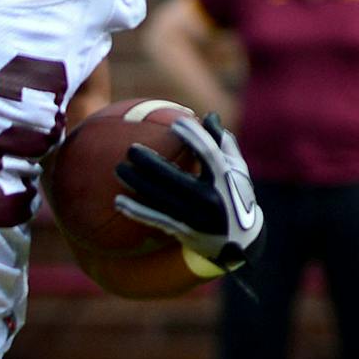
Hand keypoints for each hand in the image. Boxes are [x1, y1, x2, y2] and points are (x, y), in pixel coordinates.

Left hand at [112, 112, 264, 273]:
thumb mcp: (238, 171)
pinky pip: (156, 219)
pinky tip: (118, 201)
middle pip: (175, 177)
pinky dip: (136, 211)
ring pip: (160, 198)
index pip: (209, 154)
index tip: (176, 123)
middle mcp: (209, 198)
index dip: (193, 137)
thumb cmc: (237, 196)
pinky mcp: (184, 230)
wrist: (240, 243)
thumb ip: (224, 143)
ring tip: (119, 169)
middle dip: (150, 163)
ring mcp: (195, 216)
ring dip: (137, 184)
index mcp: (225, 179)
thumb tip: (208, 116)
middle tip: (131, 149)